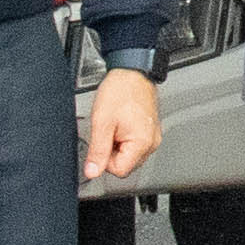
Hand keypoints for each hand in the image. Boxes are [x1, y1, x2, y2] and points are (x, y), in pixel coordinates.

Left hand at [80, 68, 159, 182]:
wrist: (132, 72)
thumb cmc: (120, 91)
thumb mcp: (102, 122)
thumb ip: (98, 151)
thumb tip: (92, 172)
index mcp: (142, 143)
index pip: (119, 171)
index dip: (105, 159)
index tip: (102, 142)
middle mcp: (151, 143)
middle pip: (125, 164)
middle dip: (112, 151)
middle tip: (109, 130)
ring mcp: (152, 137)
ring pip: (129, 156)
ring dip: (118, 145)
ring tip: (116, 124)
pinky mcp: (150, 131)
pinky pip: (134, 145)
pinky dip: (124, 138)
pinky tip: (121, 123)